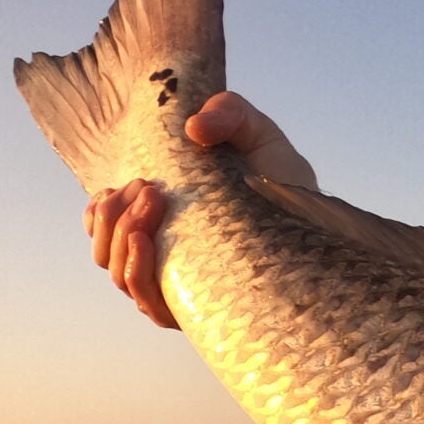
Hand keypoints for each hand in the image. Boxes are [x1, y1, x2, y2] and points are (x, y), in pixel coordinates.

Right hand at [81, 92, 314, 328]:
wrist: (325, 223)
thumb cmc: (282, 179)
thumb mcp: (254, 133)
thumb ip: (227, 112)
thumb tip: (194, 128)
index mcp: (161, 221)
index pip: (104, 226)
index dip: (98, 212)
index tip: (125, 183)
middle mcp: (165, 256)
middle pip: (105, 253)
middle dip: (113, 218)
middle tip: (148, 187)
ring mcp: (184, 286)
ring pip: (122, 278)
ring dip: (122, 238)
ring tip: (153, 202)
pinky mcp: (206, 311)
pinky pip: (152, 306)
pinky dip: (138, 274)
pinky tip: (147, 244)